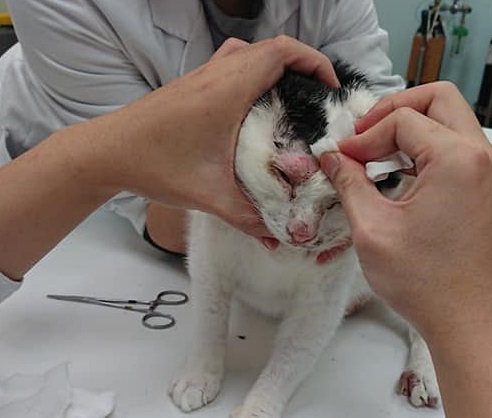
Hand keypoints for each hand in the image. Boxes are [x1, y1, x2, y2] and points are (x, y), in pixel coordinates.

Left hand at [94, 36, 337, 239]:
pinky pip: (229, 64)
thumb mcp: (209, 196)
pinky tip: (251, 106)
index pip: (280, 52)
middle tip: (314, 96)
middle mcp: (215, 75)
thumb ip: (249, 218)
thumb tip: (278, 237)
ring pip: (247, 52)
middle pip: (269, 48)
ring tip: (289, 96)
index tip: (328, 85)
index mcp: (227, 92)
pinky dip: (251, 72)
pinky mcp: (190, 85)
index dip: (313, 60)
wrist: (106, 153)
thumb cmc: (153, 165)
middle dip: (300, 65)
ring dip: (273, 65)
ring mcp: (200, 76)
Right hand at [320, 82, 491, 340]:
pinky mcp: (485, 189)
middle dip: (395, 109)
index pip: (403, 120)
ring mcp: (488, 172)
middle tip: (363, 136)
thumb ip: (349, 183)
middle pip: (438, 99)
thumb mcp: (373, 229)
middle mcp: (481, 156)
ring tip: (376, 154)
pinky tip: (399, 173)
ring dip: (411, 128)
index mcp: (457, 158)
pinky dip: (426, 149)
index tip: (341, 159)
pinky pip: (456, 148)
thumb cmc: (423, 281)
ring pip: (450, 121)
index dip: (364, 136)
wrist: (469, 323)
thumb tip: (331, 156)